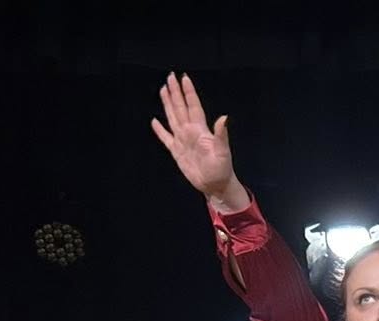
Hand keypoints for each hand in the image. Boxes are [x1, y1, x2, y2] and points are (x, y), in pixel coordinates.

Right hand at [150, 73, 247, 209]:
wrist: (215, 185)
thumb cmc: (222, 169)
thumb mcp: (223, 152)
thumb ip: (221, 135)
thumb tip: (224, 118)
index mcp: (200, 130)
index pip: (193, 106)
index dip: (188, 92)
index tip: (184, 78)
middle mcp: (190, 131)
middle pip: (180, 107)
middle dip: (175, 92)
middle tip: (170, 76)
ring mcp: (183, 140)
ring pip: (173, 117)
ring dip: (168, 104)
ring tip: (163, 90)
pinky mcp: (177, 152)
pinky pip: (166, 138)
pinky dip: (159, 130)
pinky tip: (154, 121)